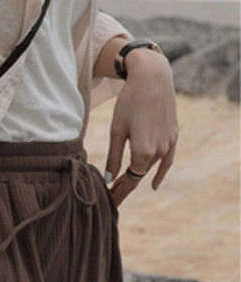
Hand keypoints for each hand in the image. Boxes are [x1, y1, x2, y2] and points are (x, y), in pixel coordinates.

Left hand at [105, 49, 178, 206]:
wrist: (153, 79)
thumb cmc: (129, 103)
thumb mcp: (117, 130)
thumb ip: (114, 156)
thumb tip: (108, 178)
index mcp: (143, 152)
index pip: (129, 180)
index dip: (118, 192)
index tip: (108, 201)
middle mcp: (159, 151)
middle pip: (139, 175)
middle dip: (124, 187)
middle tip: (110, 197)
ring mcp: (169, 144)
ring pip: (150, 167)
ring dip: (137, 177)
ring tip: (122, 187)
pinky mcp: (173, 136)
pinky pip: (167, 160)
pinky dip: (160, 172)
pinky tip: (154, 184)